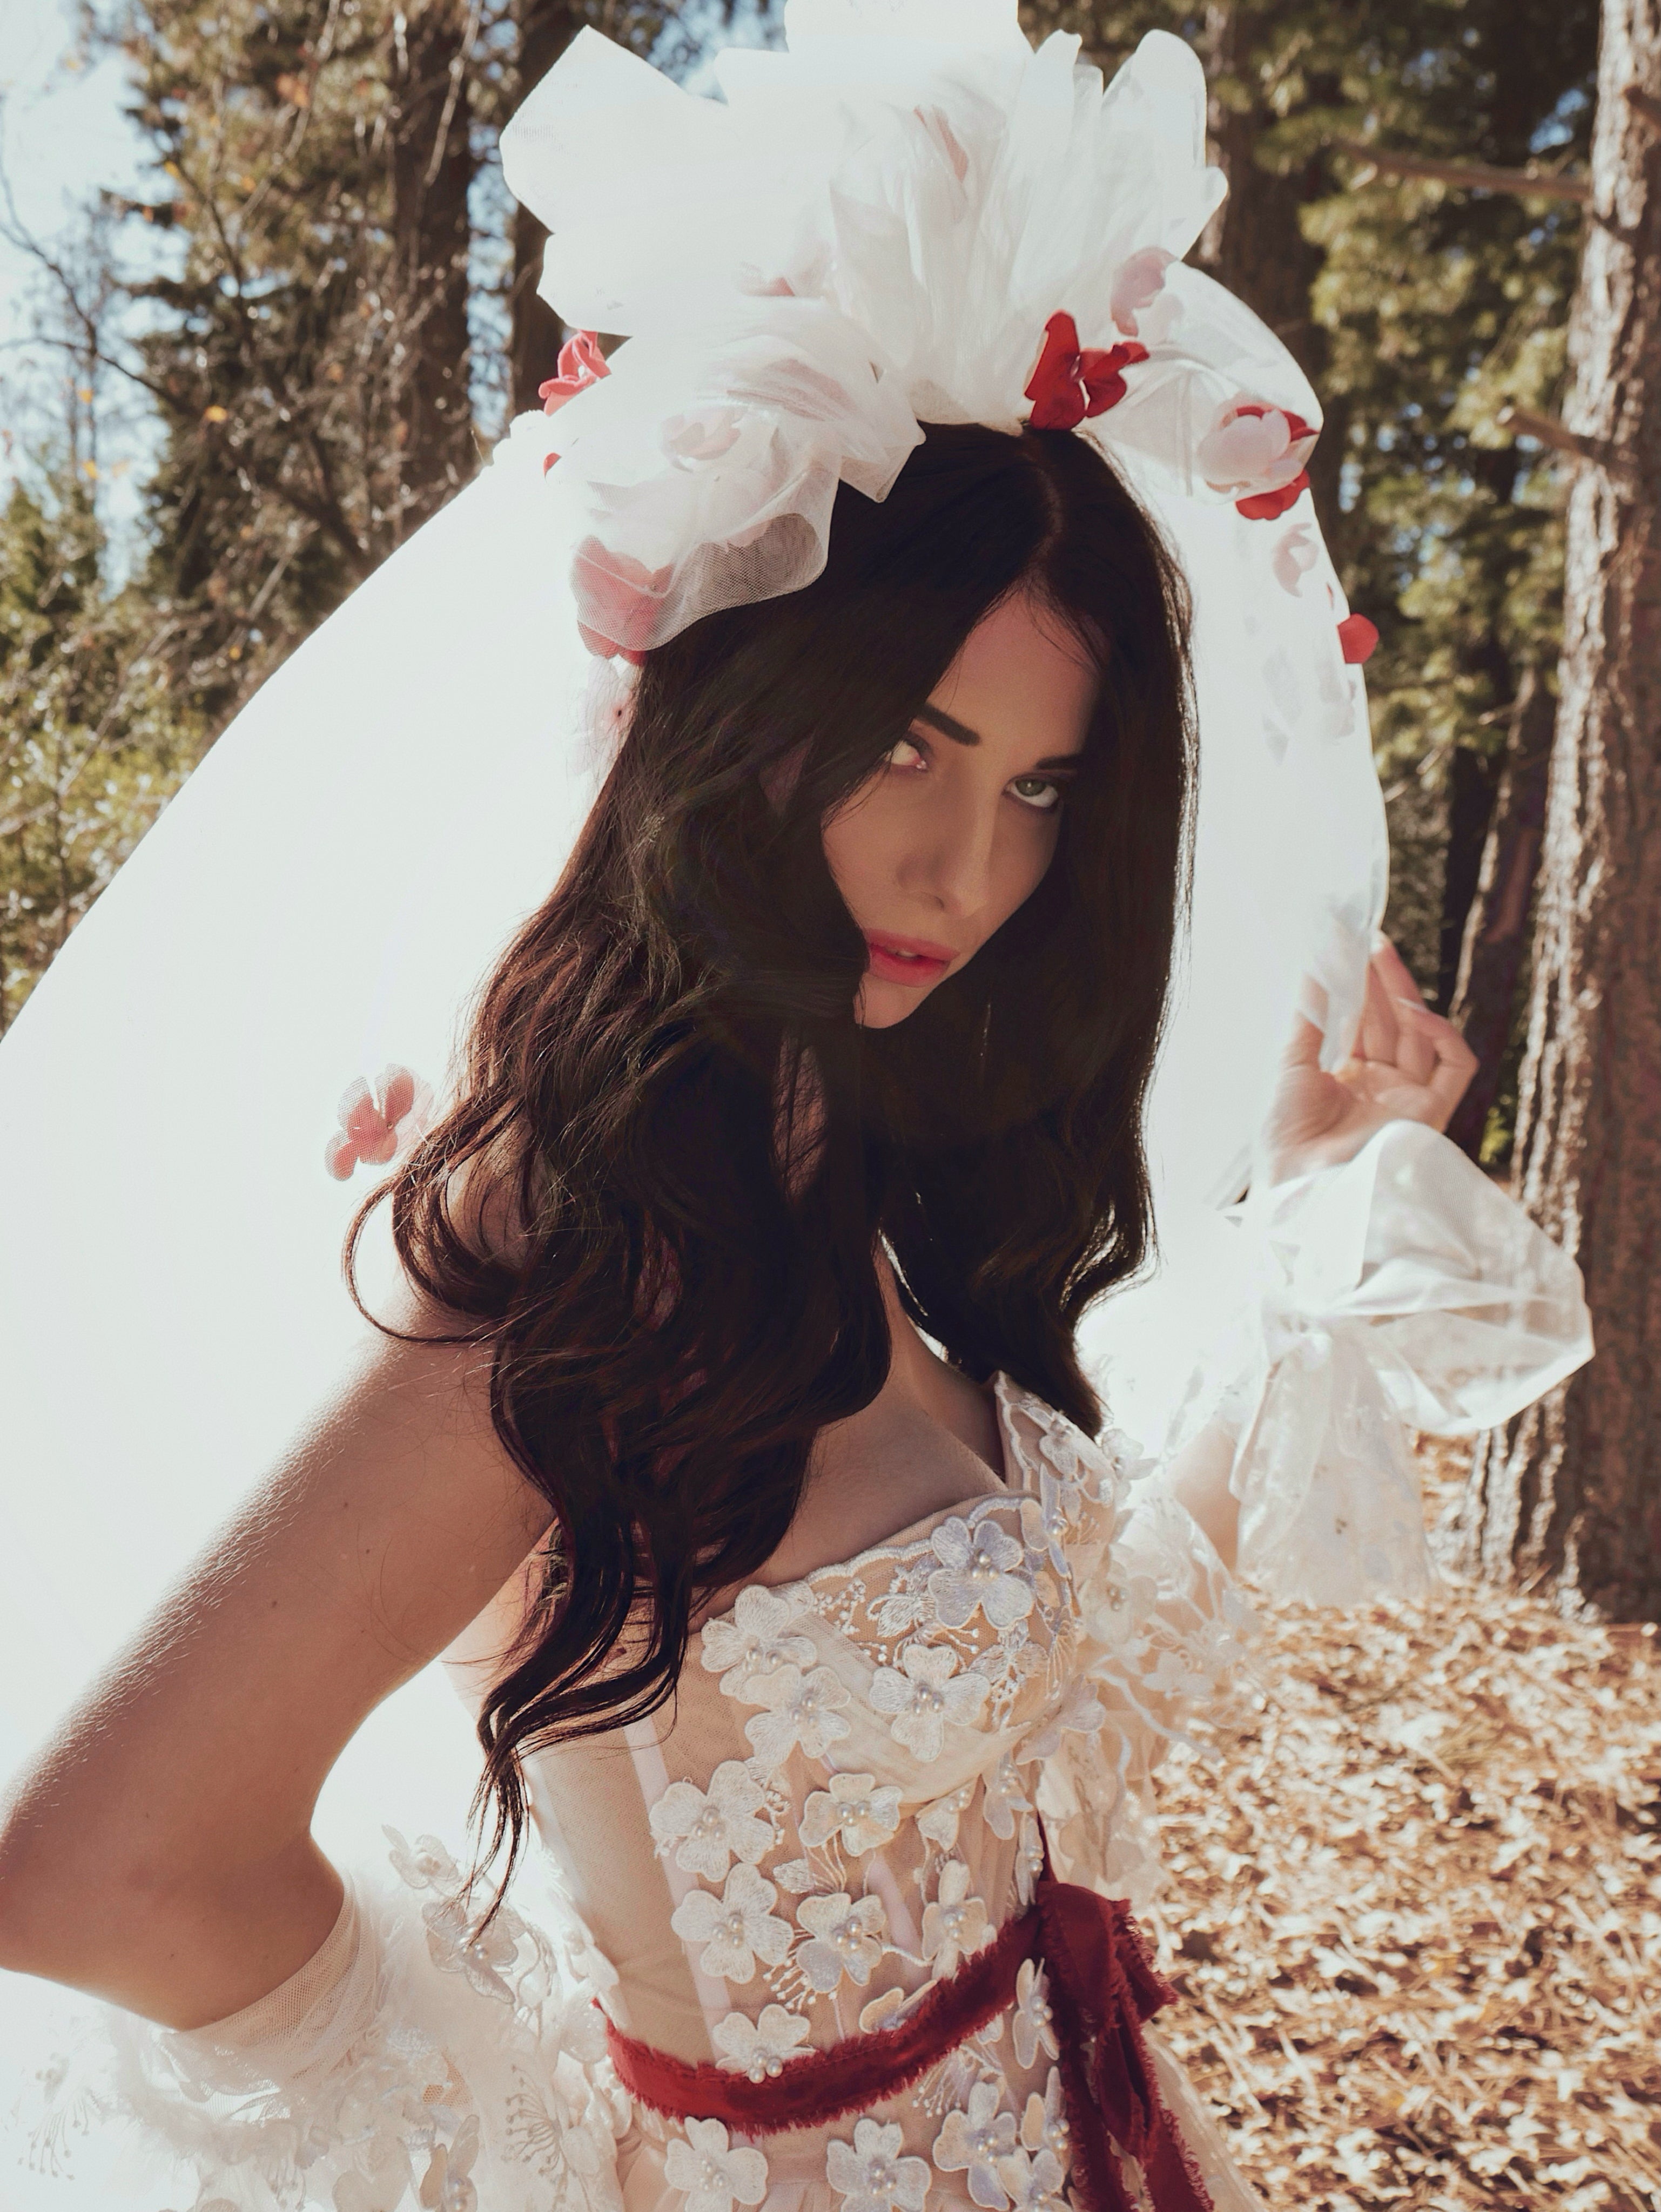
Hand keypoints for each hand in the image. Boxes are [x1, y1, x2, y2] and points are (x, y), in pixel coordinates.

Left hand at [1261, 935, 1477, 1184]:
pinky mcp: (1430, 1115)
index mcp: (1348, 1079)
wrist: (1296, 1184)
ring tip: (1380, 955)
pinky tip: (1415, 1012)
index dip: (1359, 984)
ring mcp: (1407, 1100)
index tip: (1349, 944)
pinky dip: (1443, 1035)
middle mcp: (1381, 1087)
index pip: (1363, 1021)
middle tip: (1369, 939)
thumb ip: (1309, 1015)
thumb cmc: (1284, 1136)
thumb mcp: (1290, 1064)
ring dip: (1404, 993)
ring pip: (1420, 1035)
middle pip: (1391, 1022)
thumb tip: (1315, 963)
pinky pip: (1454, 1067)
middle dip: (1380, 979)